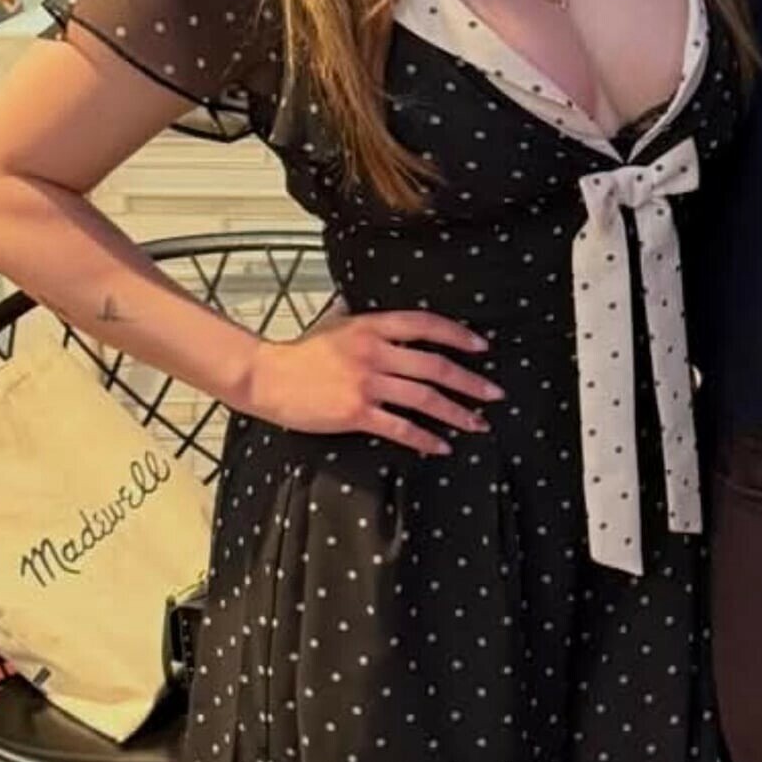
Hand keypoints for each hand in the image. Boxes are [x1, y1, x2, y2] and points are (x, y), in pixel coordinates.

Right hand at [248, 309, 504, 456]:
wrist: (268, 377)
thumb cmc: (301, 352)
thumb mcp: (337, 323)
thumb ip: (366, 320)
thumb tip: (388, 316)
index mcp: (372, 326)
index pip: (425, 325)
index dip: (457, 335)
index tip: (482, 347)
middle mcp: (374, 352)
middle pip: (434, 366)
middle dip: (469, 381)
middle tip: (494, 394)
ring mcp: (366, 383)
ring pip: (424, 398)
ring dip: (456, 412)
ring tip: (478, 423)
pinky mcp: (356, 413)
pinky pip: (400, 427)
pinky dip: (424, 438)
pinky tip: (441, 446)